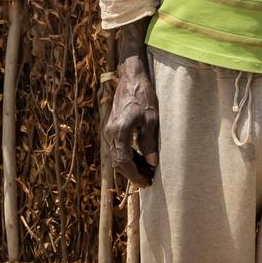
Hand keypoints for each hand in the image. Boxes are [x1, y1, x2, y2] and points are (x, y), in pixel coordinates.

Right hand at [103, 57, 159, 188]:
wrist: (130, 78)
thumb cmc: (143, 96)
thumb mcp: (151, 119)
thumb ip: (149, 142)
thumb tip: (152, 163)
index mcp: (119, 132)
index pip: (124, 162)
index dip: (135, 176)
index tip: (146, 183)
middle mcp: (110, 133)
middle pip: (118, 163)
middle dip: (133, 174)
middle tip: (149, 180)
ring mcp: (109, 131)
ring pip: (117, 156)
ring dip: (131, 166)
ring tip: (148, 171)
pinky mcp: (111, 129)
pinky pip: (118, 148)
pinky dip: (128, 156)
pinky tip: (142, 159)